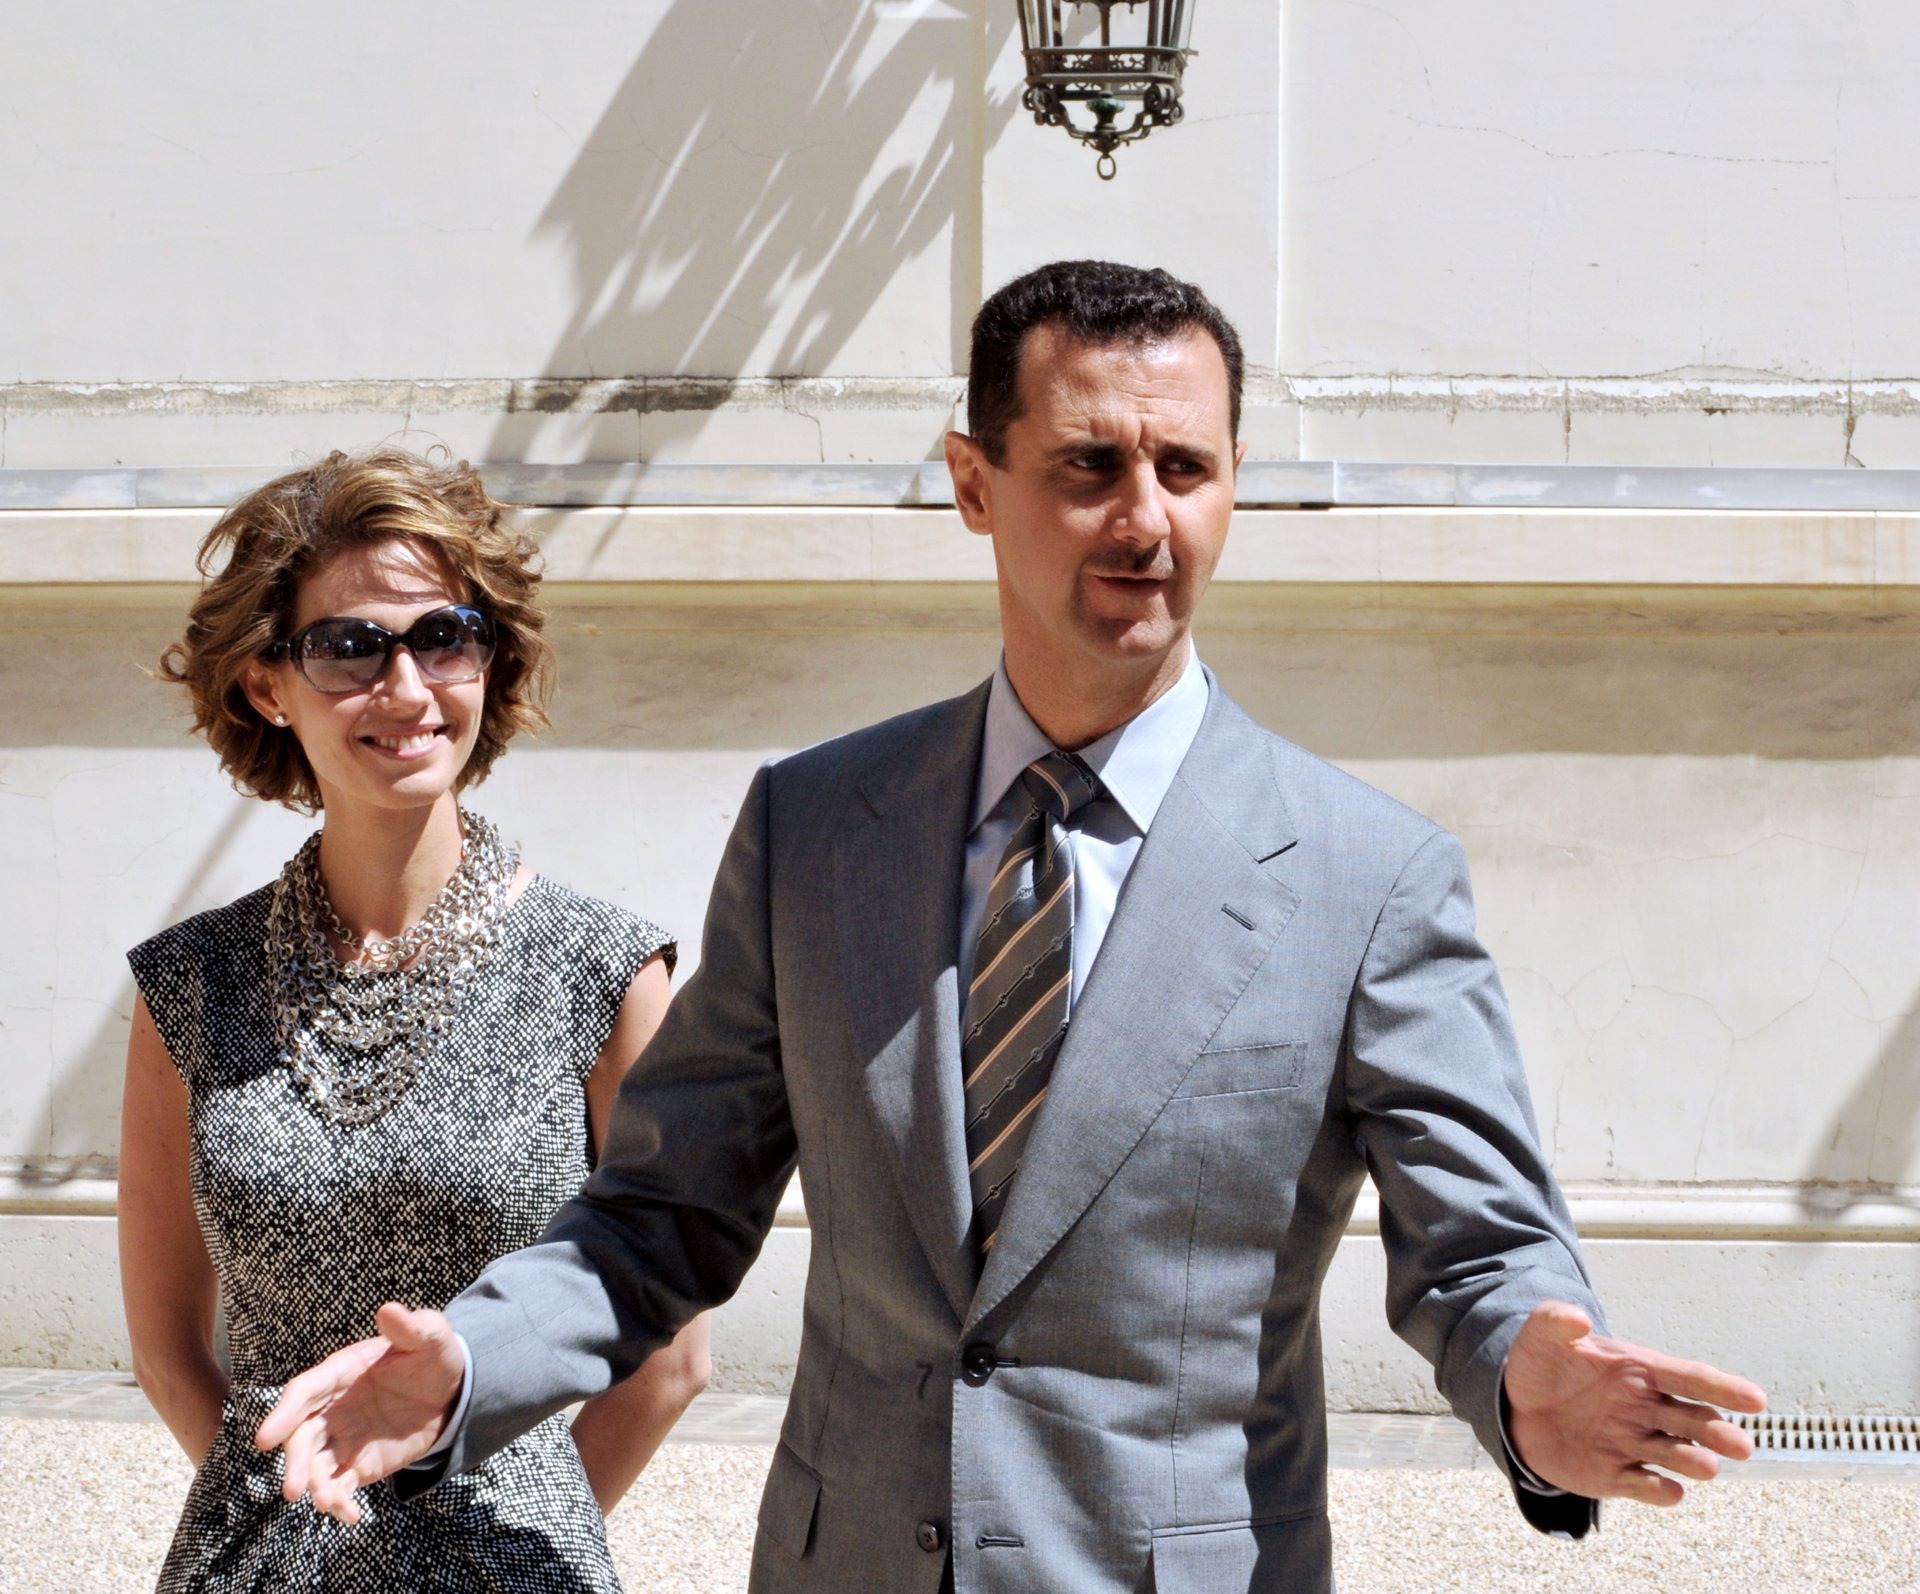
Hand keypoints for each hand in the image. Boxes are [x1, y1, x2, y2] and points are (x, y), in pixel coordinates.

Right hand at [254, 1302, 463, 1523]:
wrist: (450, 1391)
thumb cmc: (432, 1357)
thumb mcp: (430, 1337)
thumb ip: (411, 1327)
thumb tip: (390, 1310)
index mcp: (341, 1373)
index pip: (304, 1392)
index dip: (283, 1414)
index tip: (265, 1440)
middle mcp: (333, 1408)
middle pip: (302, 1436)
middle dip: (295, 1462)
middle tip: (294, 1489)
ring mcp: (342, 1438)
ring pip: (316, 1465)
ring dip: (316, 1486)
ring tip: (328, 1503)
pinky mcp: (356, 1464)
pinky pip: (339, 1486)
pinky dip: (340, 1502)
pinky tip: (352, 1514)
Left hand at [1504, 1300, 1766, 1506]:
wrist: (1516, 1406)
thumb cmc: (1543, 1365)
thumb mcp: (1542, 1334)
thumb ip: (1555, 1321)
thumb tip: (1576, 1317)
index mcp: (1640, 1370)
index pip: (1688, 1377)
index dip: (1722, 1387)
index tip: (1755, 1399)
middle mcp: (1647, 1409)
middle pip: (1692, 1420)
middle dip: (1717, 1432)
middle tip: (1741, 1445)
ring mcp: (1633, 1444)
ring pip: (1674, 1455)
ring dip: (1693, 1462)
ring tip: (1707, 1465)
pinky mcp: (1614, 1475)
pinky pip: (1641, 1484)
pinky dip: (1657, 1489)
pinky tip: (1670, 1490)